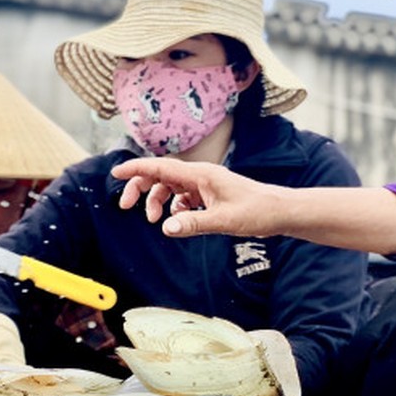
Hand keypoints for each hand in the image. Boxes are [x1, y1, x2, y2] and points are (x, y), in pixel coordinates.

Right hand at [112, 158, 282, 237]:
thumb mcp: (223, 221)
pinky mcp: (208, 194)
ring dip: (156, 201)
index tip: (115, 173)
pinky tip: (178, 220)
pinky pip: (181, 197)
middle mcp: (199, 176)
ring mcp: (203, 184)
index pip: (160, 167)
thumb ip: (193, 224)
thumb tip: (165, 228)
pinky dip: (173, 208)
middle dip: (140, 188)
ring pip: (169, 187)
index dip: (136, 169)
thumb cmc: (257, 212)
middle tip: (126, 206)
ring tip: (155, 220)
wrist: (279, 211)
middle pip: (159, 175)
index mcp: (200, 175)